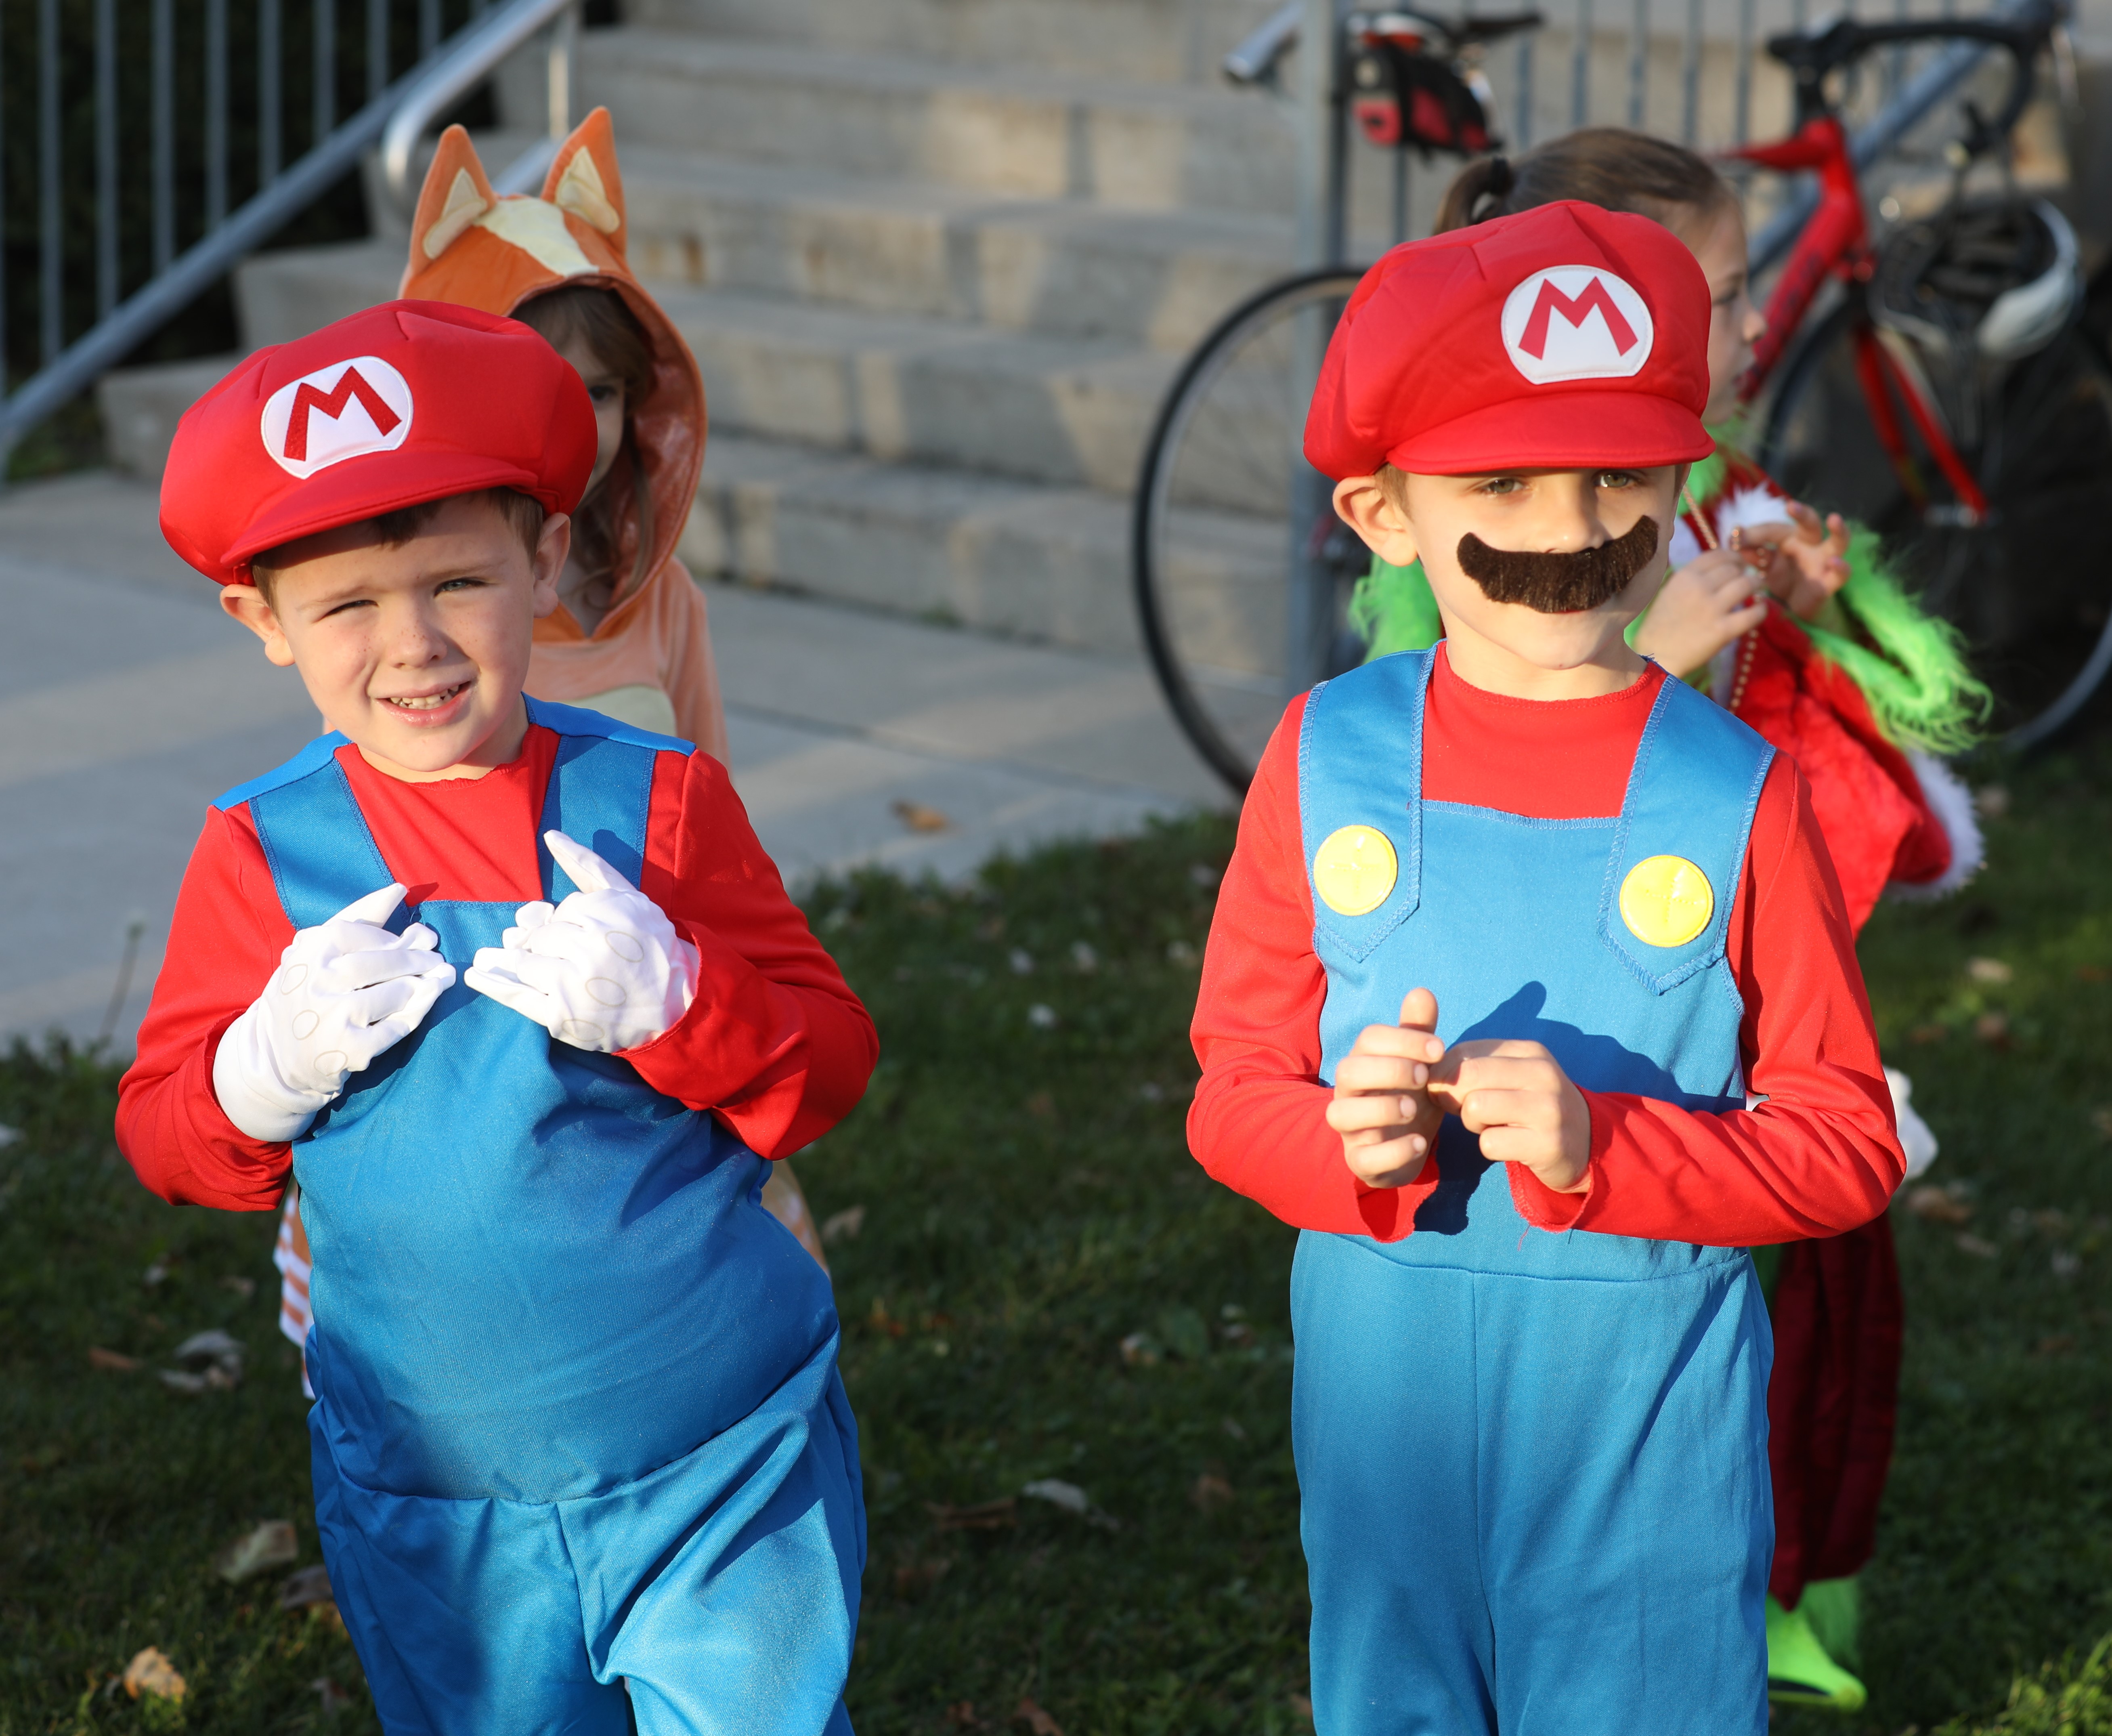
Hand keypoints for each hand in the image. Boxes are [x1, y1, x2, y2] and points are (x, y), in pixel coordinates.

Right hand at [213, 884, 455, 1142]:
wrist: (276, 1054)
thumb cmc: (306, 992)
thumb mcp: (318, 952)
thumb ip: (359, 918)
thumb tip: (399, 890)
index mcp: (307, 953)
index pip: (359, 932)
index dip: (390, 936)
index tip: (414, 939)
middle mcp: (317, 983)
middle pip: (383, 963)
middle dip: (417, 960)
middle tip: (436, 960)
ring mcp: (334, 1018)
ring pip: (397, 993)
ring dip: (424, 986)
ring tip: (438, 980)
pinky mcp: (351, 1050)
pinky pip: (398, 1026)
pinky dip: (417, 1012)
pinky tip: (425, 1003)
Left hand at [464, 830, 699, 1052]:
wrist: (677, 1006)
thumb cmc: (652, 948)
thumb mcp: (629, 898)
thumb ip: (589, 866)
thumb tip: (550, 836)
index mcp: (608, 914)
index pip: (561, 911)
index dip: (564, 923)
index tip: (577, 936)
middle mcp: (590, 947)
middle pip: (540, 936)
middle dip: (541, 943)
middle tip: (551, 953)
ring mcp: (573, 984)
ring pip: (524, 962)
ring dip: (514, 961)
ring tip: (504, 960)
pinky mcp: (561, 1015)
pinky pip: (515, 995)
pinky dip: (491, 984)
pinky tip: (476, 974)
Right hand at [1325, 988, 1446, 1186]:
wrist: (1407, 1144)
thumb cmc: (1409, 1093)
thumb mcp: (1418, 1062)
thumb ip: (1418, 1031)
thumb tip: (1421, 991)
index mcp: (1363, 1062)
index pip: (1369, 1040)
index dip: (1403, 1040)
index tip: (1439, 1049)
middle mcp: (1349, 1093)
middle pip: (1348, 1071)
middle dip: (1388, 1069)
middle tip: (1425, 1075)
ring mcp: (1351, 1129)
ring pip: (1342, 1115)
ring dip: (1380, 1109)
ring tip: (1414, 1108)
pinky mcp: (1361, 1161)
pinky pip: (1363, 1158)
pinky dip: (1392, 1151)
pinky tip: (1420, 1142)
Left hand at [1427, 1039, 1591, 1194]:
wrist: (1586, 1143)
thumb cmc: (1532, 1106)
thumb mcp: (1511, 1075)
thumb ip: (1473, 1064)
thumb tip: (1429, 1072)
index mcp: (1530, 1051)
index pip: (1463, 1051)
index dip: (1444, 1074)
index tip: (1452, 1091)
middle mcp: (1542, 1074)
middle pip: (1466, 1077)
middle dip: (1454, 1098)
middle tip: (1467, 1111)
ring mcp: (1548, 1109)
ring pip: (1475, 1108)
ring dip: (1473, 1124)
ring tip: (1493, 1126)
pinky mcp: (1547, 1144)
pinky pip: (1489, 1143)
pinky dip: (1490, 1147)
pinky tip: (1510, 1144)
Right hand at [1632, 549, 1768, 677]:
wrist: (1655, 658)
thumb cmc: (1658, 627)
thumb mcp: (1667, 592)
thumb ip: (1689, 579)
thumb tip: (1717, 569)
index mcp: (1683, 577)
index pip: (1717, 555)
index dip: (1732, 556)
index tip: (1738, 563)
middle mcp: (1698, 588)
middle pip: (1733, 568)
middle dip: (1745, 571)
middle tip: (1749, 578)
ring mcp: (1712, 609)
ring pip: (1746, 585)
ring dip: (1756, 584)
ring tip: (1759, 588)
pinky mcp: (1723, 630)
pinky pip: (1752, 614)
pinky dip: (1761, 609)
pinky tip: (1761, 609)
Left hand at [1736, 502, 1849, 620]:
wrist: (1794, 605)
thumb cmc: (1780, 576)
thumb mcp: (1763, 564)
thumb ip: (1750, 552)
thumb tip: (1732, 538)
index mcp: (1790, 537)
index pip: (1773, 530)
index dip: (1754, 534)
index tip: (1733, 539)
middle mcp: (1810, 544)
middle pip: (1811, 523)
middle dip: (1802, 513)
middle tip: (1791, 506)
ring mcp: (1823, 561)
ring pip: (1838, 541)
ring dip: (1838, 530)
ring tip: (1834, 519)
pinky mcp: (1830, 581)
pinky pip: (1841, 573)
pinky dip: (1841, 568)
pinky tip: (1835, 563)